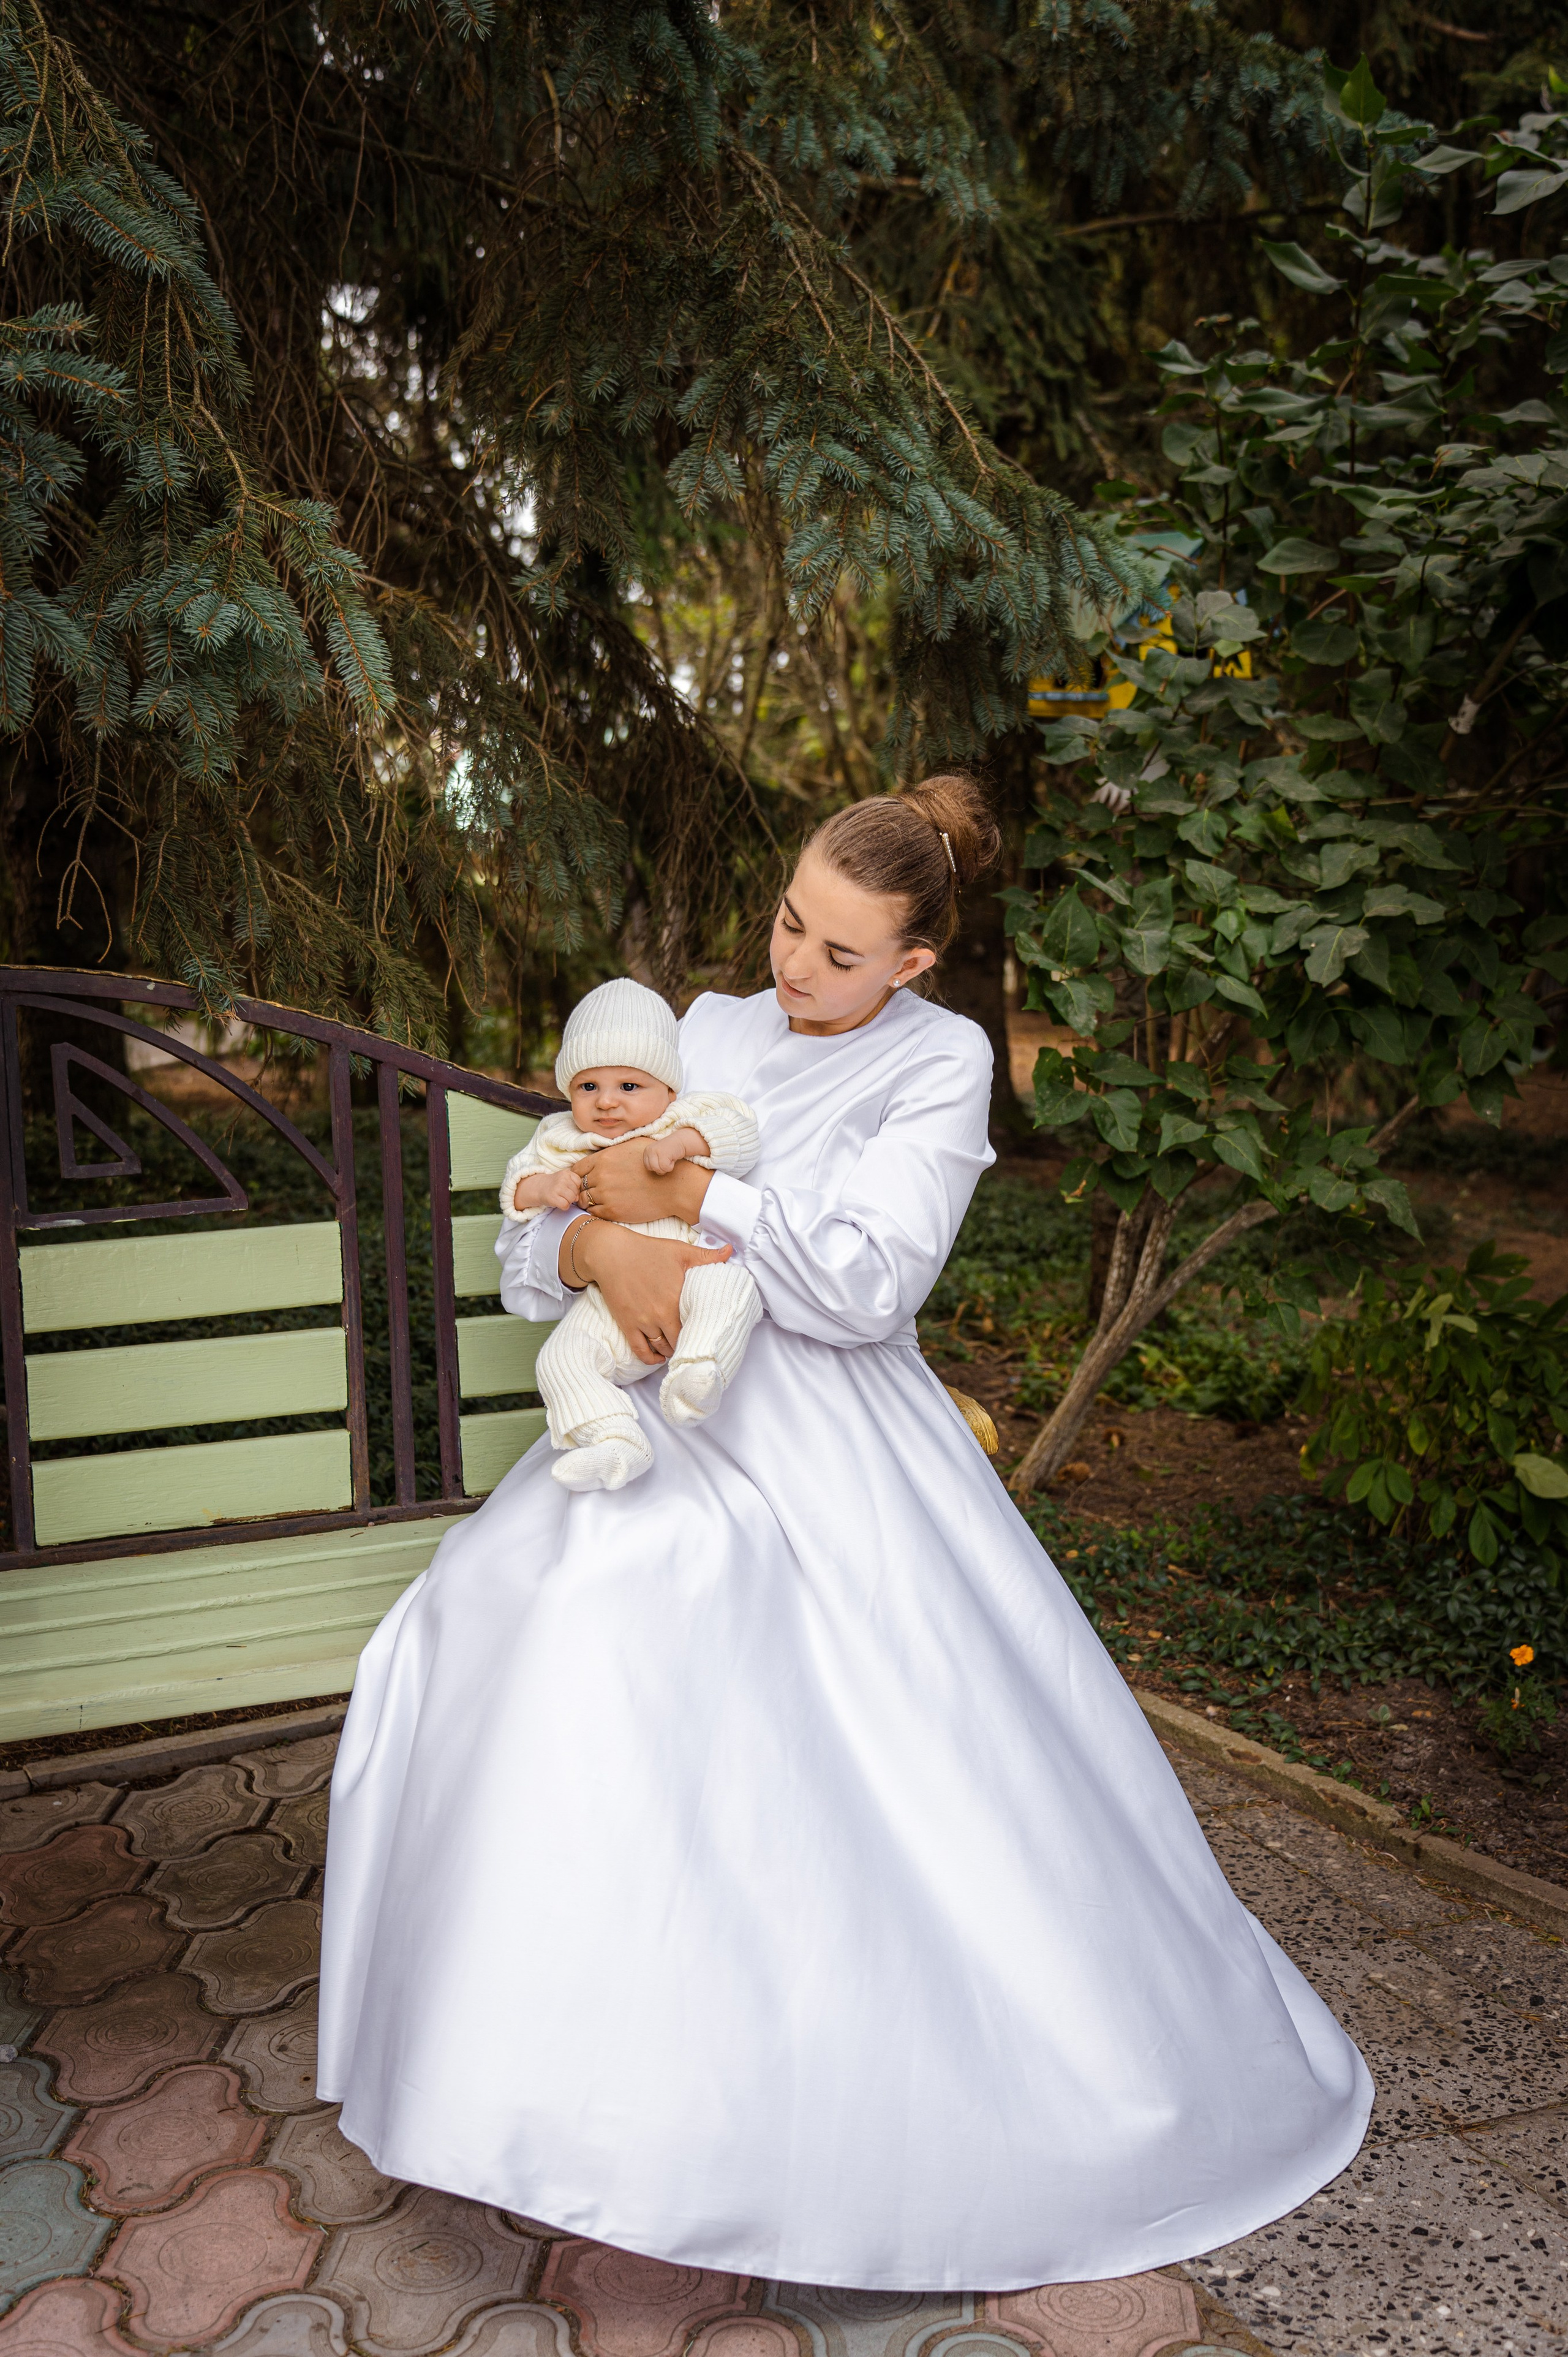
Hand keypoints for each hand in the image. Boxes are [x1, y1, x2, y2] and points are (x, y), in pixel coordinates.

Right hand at [514, 1167, 581, 1213]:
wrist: (538, 1188)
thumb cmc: (554, 1185)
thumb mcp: (564, 1180)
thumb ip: (574, 1186)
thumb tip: (577, 1198)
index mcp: (566, 1173)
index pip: (579, 1182)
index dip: (574, 1187)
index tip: (567, 1188)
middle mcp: (562, 1179)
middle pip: (575, 1192)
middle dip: (571, 1196)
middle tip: (563, 1194)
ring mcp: (557, 1188)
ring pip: (571, 1199)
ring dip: (568, 1201)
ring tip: (561, 1198)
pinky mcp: (552, 1198)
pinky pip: (565, 1205)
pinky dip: (564, 1207)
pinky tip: (559, 1203)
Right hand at [560, 1218, 731, 1363]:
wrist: (611, 1253)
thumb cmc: (647, 1250)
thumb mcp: (680, 1250)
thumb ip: (707, 1256)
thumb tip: (731, 1251)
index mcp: (676, 1299)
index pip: (696, 1326)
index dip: (703, 1331)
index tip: (709, 1332)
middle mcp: (660, 1315)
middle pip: (680, 1341)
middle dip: (688, 1343)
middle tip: (695, 1342)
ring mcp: (642, 1322)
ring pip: (662, 1348)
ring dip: (671, 1350)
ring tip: (679, 1348)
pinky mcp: (627, 1325)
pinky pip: (640, 1351)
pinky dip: (650, 1359)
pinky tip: (659, 1358)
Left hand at [573, 1137, 710, 1226]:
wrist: (674, 1187)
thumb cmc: (657, 1165)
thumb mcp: (633, 1146)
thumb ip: (612, 1149)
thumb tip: (602, 1152)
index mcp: (603, 1158)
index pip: (576, 1169)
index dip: (579, 1175)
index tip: (584, 1179)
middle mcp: (601, 1176)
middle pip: (578, 1185)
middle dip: (583, 1188)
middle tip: (591, 1191)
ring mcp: (605, 1195)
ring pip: (584, 1200)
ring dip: (589, 1200)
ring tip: (600, 1200)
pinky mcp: (613, 1211)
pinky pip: (594, 1213)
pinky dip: (597, 1211)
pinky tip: (607, 1207)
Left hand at [643, 1124, 708, 1175]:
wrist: (681, 1141)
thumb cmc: (670, 1152)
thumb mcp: (658, 1157)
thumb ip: (654, 1164)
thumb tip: (657, 1173)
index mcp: (646, 1151)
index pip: (648, 1167)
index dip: (657, 1166)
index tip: (663, 1159)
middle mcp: (649, 1150)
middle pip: (652, 1169)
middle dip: (661, 1168)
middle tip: (667, 1159)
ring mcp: (655, 1151)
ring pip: (658, 1169)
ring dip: (666, 1167)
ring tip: (669, 1159)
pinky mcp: (663, 1153)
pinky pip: (665, 1167)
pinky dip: (671, 1166)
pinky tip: (672, 1158)